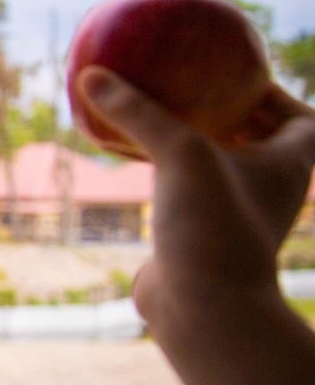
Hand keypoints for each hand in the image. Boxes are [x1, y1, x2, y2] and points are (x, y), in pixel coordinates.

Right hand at [79, 68, 314, 384]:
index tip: (243, 78)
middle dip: (233, 118)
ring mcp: (235, 217)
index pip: (302, 121)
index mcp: (289, 165)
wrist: (205, 311)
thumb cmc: (212, 227)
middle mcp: (268, 191)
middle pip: (261, 144)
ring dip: (197, 148)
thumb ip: (138, 112)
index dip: (278, 96)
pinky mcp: (201, 239)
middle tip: (195, 92)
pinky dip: (167, 177)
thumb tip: (91, 73)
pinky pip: (187, 196)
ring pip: (221, 172)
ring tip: (158, 122)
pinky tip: (132, 164)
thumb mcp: (179, 155)